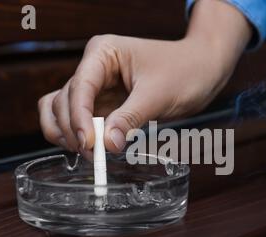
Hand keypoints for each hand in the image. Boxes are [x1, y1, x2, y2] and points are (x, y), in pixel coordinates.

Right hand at [38, 0, 251, 153]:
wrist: (202, 71)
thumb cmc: (185, 71)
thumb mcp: (158, 95)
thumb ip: (129, 118)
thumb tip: (106, 145)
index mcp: (103, 53)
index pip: (79, 86)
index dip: (79, 117)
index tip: (89, 144)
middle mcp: (93, 67)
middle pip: (64, 100)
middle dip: (74, 129)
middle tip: (94, 155)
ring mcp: (96, 87)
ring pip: (63, 111)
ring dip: (69, 134)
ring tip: (91, 154)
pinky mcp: (103, 104)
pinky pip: (79, 120)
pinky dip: (79, 136)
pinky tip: (91, 149)